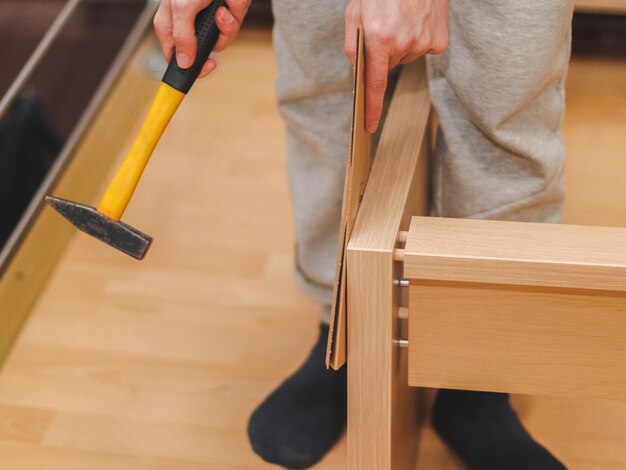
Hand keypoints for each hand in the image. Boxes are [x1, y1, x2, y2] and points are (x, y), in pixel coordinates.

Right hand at [154, 0, 249, 76]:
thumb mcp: (182, 7)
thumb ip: (182, 36)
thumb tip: (183, 63)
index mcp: (172, 20)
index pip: (174, 52)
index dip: (182, 66)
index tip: (189, 77)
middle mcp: (192, 21)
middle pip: (201, 51)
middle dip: (208, 52)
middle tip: (211, 63)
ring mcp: (211, 17)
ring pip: (220, 41)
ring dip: (223, 30)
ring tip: (221, 12)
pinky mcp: (229, 13)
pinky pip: (232, 27)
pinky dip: (232, 18)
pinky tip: (227, 7)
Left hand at [344, 0, 447, 132]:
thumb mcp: (355, 12)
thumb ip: (352, 45)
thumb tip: (357, 71)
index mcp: (379, 38)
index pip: (375, 84)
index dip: (372, 107)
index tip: (370, 125)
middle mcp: (403, 44)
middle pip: (388, 66)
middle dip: (383, 53)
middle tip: (383, 27)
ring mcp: (424, 43)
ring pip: (406, 57)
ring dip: (400, 44)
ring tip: (401, 19)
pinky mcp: (439, 40)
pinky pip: (423, 50)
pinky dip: (418, 39)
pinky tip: (416, 21)